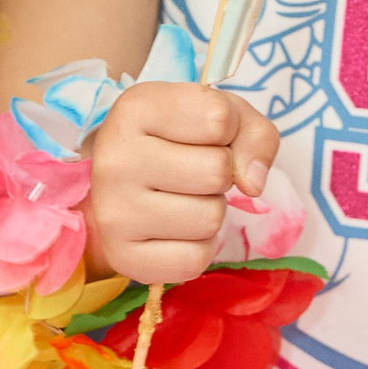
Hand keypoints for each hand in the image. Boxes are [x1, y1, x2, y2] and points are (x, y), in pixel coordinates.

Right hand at [87, 81, 279, 284]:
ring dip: (210, 211)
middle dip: (220, 174)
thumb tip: (253, 185)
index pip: (219, 118)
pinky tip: (175, 231)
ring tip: (182, 199)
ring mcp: (113, 212)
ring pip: (210, 218)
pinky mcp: (122, 258)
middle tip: (192, 172)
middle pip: (218, 171)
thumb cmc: (180, 143)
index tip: (203, 135)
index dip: (228, 130)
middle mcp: (115, 158)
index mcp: (135, 109)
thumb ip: (254, 135)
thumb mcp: (221, 118)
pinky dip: (198, 248)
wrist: (127, 188)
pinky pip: (195, 259)